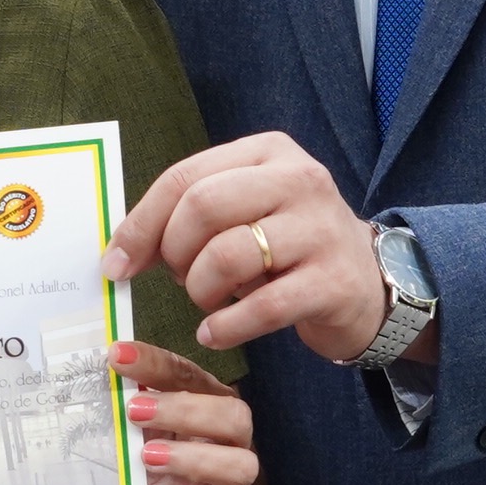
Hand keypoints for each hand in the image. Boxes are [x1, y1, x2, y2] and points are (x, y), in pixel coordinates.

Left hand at [107, 132, 414, 365]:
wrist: (369, 282)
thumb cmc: (289, 247)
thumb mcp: (247, 211)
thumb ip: (192, 214)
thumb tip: (122, 249)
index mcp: (268, 152)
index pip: (185, 177)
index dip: (141, 224)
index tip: (116, 264)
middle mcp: (299, 180)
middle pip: (203, 207)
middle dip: (175, 253)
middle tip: (180, 280)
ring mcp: (320, 229)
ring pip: (229, 255)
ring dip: (201, 290)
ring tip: (206, 302)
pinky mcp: (333, 281)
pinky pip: (262, 306)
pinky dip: (226, 326)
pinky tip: (216, 333)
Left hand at [120, 340, 256, 484]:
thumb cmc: (136, 449)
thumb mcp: (127, 422)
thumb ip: (120, 398)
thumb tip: (91, 366)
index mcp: (204, 402)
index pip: (189, 375)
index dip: (155, 363)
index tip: (116, 356)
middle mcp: (223, 439)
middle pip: (234, 416)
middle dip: (185, 410)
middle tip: (133, 411)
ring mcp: (219, 483)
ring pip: (240, 466)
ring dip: (197, 459)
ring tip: (148, 457)